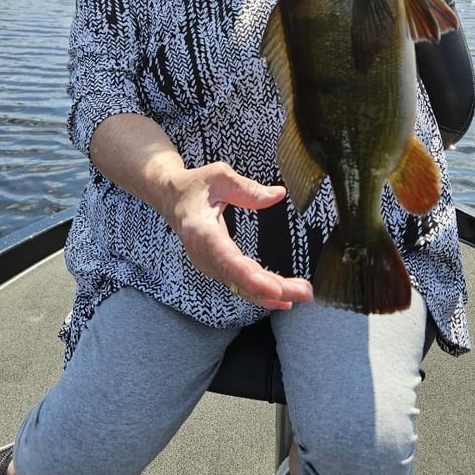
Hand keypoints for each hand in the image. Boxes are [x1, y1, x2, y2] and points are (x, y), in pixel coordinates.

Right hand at [156, 161, 313, 309]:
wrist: (170, 198)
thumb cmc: (194, 185)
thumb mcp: (219, 175)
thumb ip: (247, 188)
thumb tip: (277, 195)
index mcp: (201, 231)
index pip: (227, 259)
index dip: (251, 277)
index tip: (276, 289)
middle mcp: (203, 254)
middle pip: (239, 279)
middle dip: (273, 290)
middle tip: (305, 292)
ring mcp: (208, 264)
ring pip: (241, 286)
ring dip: (272, 294)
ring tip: (302, 293)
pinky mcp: (215, 267)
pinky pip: (239, 284)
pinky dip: (261, 293)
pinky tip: (283, 299)